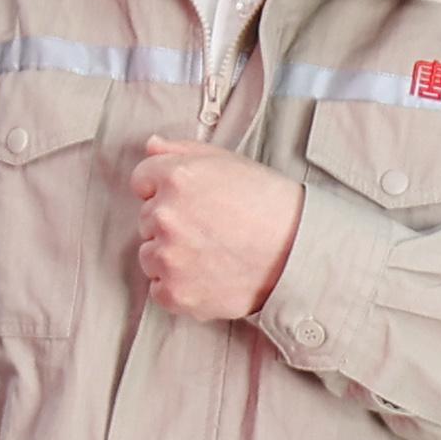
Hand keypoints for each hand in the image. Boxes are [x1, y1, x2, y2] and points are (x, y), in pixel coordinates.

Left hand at [125, 137, 304, 322]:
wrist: (299, 253)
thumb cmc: (268, 204)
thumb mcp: (229, 162)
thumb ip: (182, 151)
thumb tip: (151, 146)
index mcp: (176, 178)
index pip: (141, 179)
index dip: (165, 188)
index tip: (192, 200)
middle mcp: (165, 216)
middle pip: (146, 219)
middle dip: (171, 222)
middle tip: (211, 228)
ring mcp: (168, 257)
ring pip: (149, 255)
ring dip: (171, 256)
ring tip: (212, 253)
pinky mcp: (175, 293)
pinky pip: (159, 289)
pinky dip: (179, 287)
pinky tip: (209, 276)